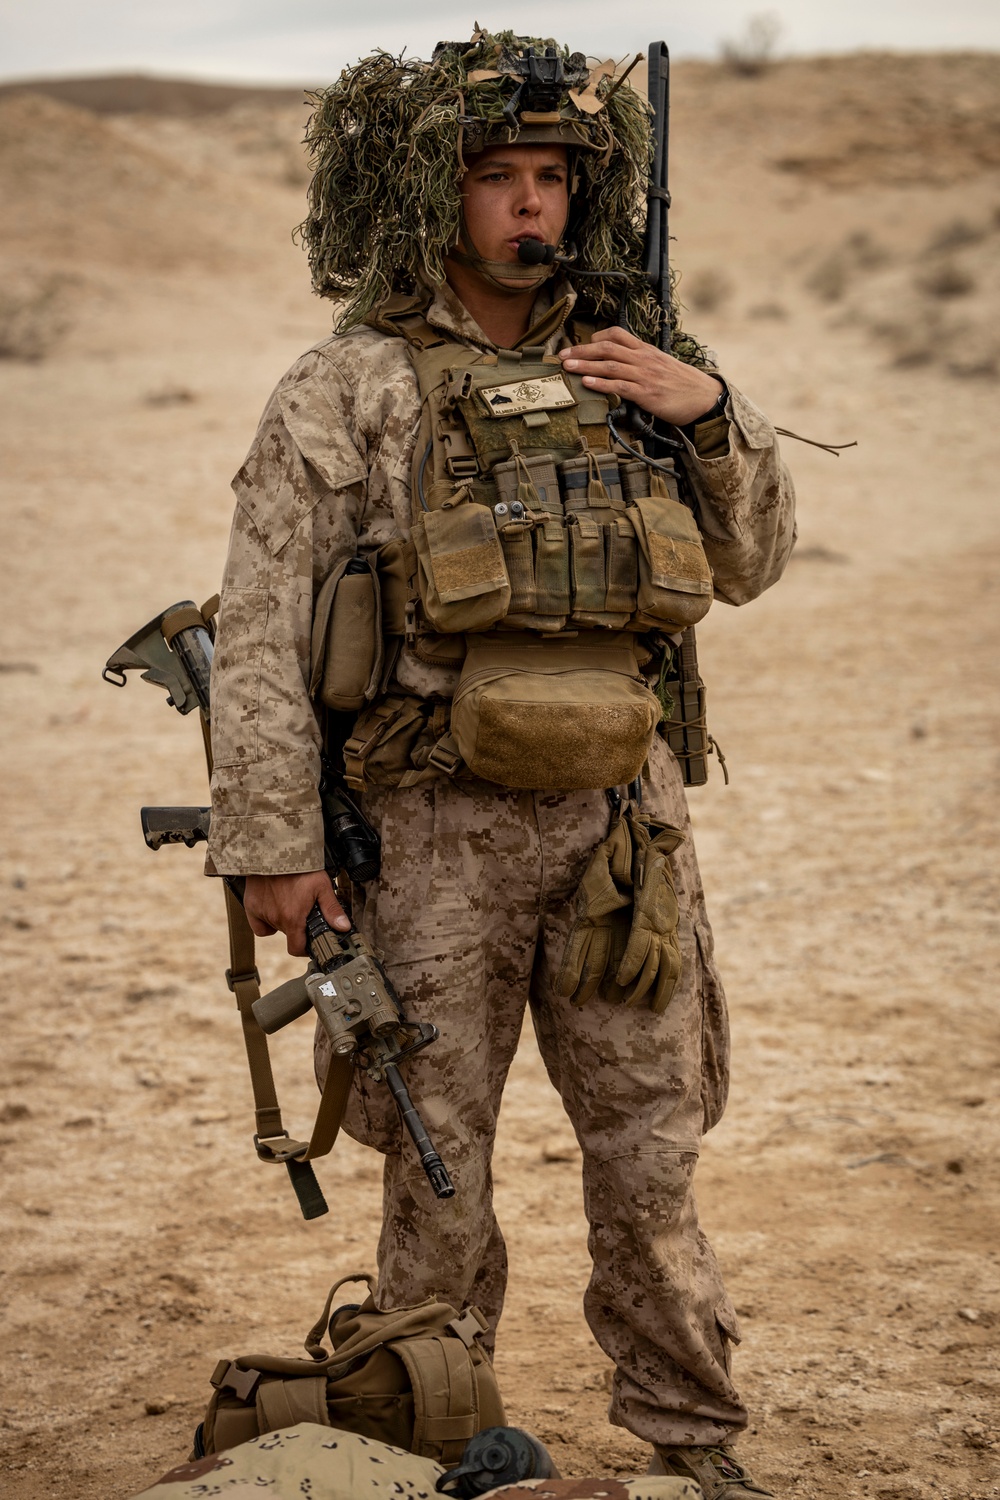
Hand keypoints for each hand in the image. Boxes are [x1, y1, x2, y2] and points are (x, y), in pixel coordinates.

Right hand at [243, 870, 349, 956]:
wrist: (274, 849)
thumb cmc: (298, 866)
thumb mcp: (321, 885)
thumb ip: (332, 909)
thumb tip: (343, 927)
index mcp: (293, 919)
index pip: (296, 948)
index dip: (304, 948)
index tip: (309, 942)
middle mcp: (275, 919)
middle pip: (288, 934)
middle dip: (297, 926)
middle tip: (303, 909)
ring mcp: (261, 913)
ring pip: (274, 926)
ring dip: (282, 919)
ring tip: (289, 901)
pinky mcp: (250, 905)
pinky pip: (258, 921)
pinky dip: (265, 917)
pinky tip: (273, 906)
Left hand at [558, 327, 722, 425]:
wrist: (704, 398)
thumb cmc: (683, 385)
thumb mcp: (662, 365)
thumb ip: (642, 363)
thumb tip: (623, 365)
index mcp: (646, 350)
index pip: (617, 334)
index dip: (596, 338)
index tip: (581, 344)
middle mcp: (643, 359)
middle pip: (607, 348)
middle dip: (581, 350)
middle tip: (562, 355)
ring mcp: (644, 376)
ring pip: (609, 365)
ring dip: (585, 365)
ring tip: (566, 366)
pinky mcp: (646, 394)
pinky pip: (619, 386)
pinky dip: (601, 383)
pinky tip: (587, 382)